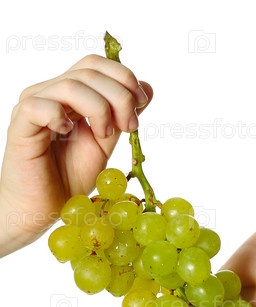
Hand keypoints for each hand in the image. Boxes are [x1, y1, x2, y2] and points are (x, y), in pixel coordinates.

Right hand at [0, 54, 152, 257]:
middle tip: (129, 127)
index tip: (141, 106)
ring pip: (70, 85)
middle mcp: (51, 92)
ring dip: (98, 109)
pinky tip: (68, 134)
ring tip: (102, 135)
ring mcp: (34, 105)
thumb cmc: (70, 175)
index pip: (97, 65)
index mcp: (72, 94)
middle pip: (90, 72)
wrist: (45, 204)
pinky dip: (60, 117)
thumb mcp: (106, 143)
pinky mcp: (21, 124)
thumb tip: (147, 88)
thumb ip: (122, 116)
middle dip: (120, 97)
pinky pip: (40, 106)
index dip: (124, 78)